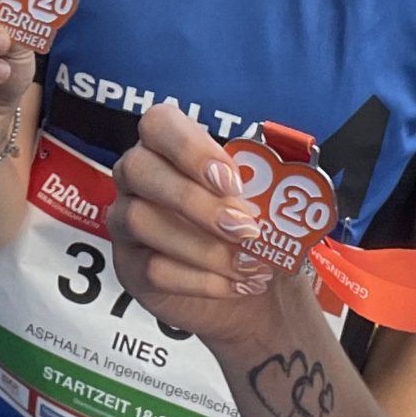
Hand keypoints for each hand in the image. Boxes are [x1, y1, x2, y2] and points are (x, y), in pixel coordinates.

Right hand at [110, 102, 298, 356]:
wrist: (252, 293)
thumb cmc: (254, 233)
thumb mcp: (266, 203)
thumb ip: (269, 188)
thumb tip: (290, 189)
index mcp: (168, 146)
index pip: (158, 123)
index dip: (190, 148)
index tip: (232, 180)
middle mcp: (136, 176)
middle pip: (138, 168)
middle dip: (194, 200)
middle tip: (245, 228)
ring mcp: (124, 221)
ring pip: (142, 220)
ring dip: (203, 247)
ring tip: (249, 265)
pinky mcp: (129, 266)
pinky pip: (154, 269)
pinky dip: (203, 280)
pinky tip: (236, 285)